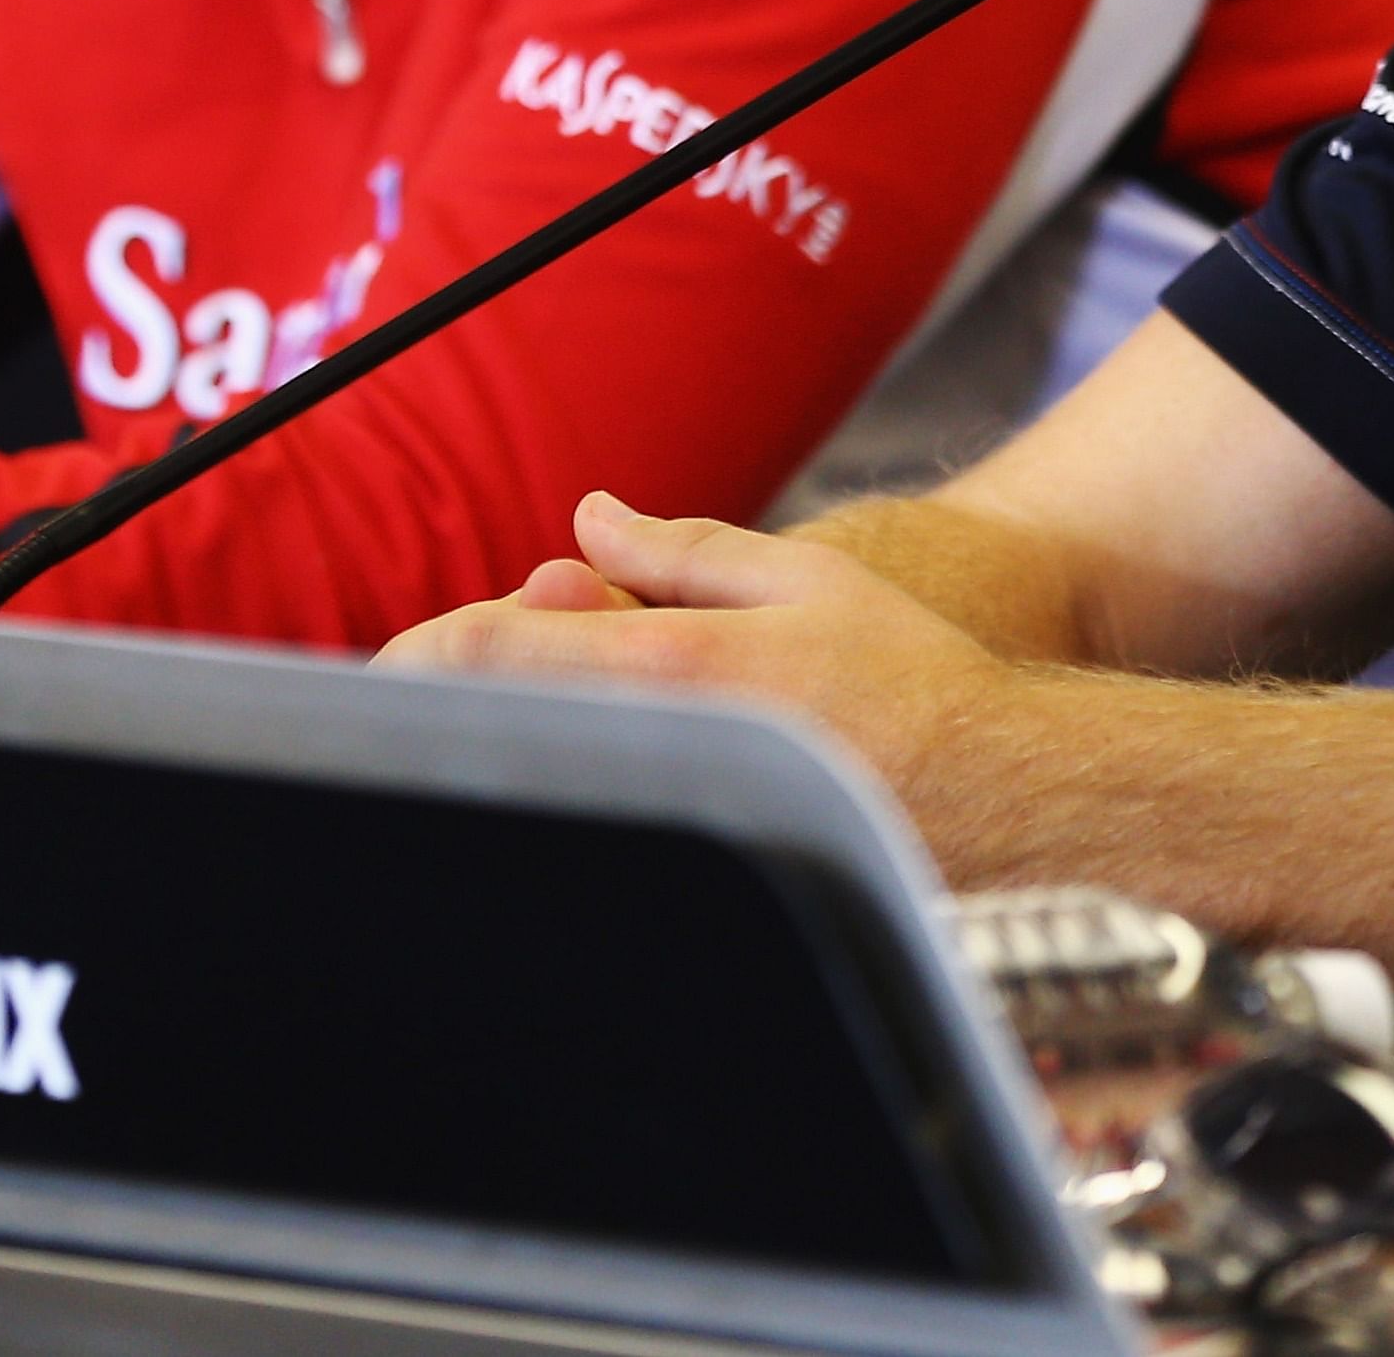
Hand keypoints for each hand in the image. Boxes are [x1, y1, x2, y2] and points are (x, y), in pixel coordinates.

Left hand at [380, 490, 1013, 799]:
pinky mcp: (702, 873)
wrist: (999, 793)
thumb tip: (590, 520)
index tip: (394, 657)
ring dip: (520, 744)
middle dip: (459, 698)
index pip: (494, 654)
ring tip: (548, 712)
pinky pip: (611, 827)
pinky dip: (583, 797)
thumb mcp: (800, 577)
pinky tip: (611, 780)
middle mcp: (660, 747)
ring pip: (546, 781)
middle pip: (496, 727)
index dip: (421, 651)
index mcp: (671, 665)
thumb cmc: (910, 679)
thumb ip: (679, 552)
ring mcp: (682, 817)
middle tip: (450, 683)